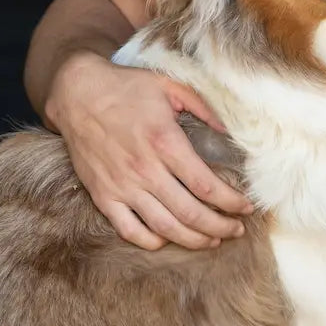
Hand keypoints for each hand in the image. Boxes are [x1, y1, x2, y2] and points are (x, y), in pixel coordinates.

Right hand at [46, 51, 254, 249]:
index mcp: (165, 142)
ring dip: (192, 240)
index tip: (247, 208)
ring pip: (163, 227)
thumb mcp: (171, 84)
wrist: (78, 94)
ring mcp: (122, 186)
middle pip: (189, 213)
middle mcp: (144, 169)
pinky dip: (152, 241)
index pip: (205, 185)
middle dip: (219, 227)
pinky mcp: (103, 196)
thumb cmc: (127, 87)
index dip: (231, 202)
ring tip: (212, 241)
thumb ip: (203, 106)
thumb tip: (229, 130)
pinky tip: (169, 239)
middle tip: (236, 231)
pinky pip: (129, 230)